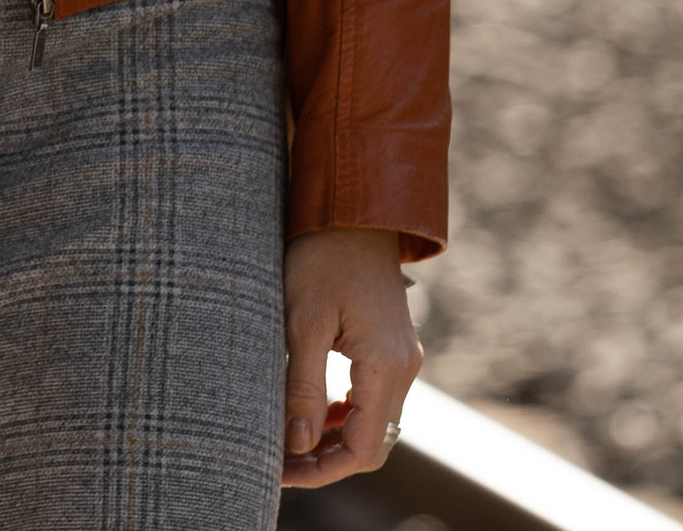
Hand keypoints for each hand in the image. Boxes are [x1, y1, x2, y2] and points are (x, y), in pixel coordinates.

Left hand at [281, 227, 422, 485]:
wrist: (354, 210)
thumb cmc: (322, 256)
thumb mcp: (303, 318)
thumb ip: (302, 383)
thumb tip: (296, 443)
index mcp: (386, 367)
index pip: (362, 448)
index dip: (322, 468)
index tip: (281, 472)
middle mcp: (403, 368)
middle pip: (371, 442)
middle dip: (327, 459)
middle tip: (279, 462)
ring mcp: (402, 357)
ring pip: (373, 421)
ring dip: (335, 436)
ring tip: (288, 440)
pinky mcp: (391, 345)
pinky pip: (373, 396)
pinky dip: (345, 411)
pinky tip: (313, 408)